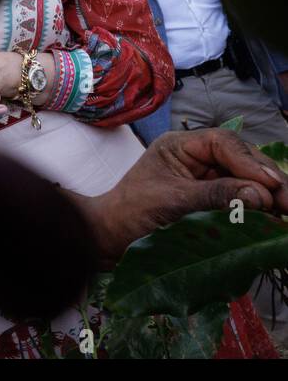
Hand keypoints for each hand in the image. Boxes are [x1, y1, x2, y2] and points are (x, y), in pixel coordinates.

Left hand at [74, 128, 287, 265]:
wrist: (110, 237)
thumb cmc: (131, 213)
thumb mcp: (173, 201)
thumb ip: (216, 195)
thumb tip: (261, 194)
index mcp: (179, 145)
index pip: (224, 144)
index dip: (251, 163)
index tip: (271, 185)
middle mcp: (195, 155)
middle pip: (241, 159)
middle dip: (268, 179)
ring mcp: (204, 175)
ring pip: (245, 177)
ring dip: (268, 193)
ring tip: (287, 210)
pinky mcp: (210, 196)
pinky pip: (240, 195)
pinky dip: (258, 205)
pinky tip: (274, 215)